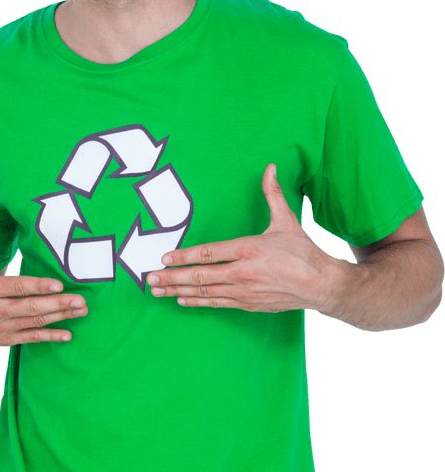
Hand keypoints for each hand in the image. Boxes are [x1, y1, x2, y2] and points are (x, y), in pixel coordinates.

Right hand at [0, 205, 85, 352]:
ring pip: (34, 322)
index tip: (58, 284)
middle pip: (30, 307)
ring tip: (81, 311)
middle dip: (58, 304)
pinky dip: (49, 337)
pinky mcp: (4, 339)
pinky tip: (66, 334)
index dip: (38, 286)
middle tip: (81, 300)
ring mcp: (1, 327)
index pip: (16, 286)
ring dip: (60, 317)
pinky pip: (30, 338)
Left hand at [146, 164, 342, 311]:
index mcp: (249, 249)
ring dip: (178, 291)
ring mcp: (244, 291)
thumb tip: (270, 167)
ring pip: (205, 292)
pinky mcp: (248, 304)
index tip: (164, 258)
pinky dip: (197, 301)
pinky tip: (181, 299)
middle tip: (149, 278)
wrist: (323, 285)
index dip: (184, 256)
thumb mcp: (286, 221)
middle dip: (172, 277)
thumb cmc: (303, 252)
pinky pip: (216, 303)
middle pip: (200, 275)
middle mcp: (243, 272)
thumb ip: (272, 194)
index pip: (209, 253)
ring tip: (157, 290)